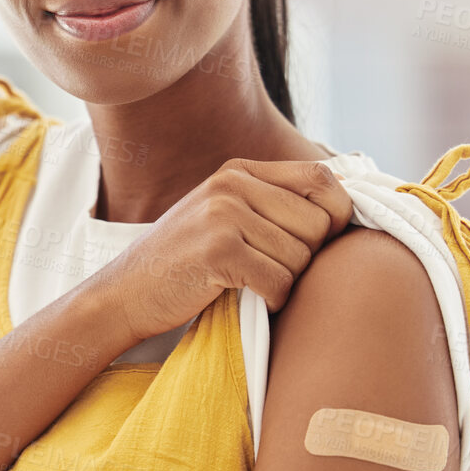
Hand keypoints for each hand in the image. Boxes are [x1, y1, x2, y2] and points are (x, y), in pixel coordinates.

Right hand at [86, 158, 354, 352]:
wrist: (124, 293)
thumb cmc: (185, 263)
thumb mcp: (225, 216)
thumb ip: (273, 203)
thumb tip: (346, 201)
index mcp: (240, 171)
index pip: (321, 179)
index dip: (337, 215)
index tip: (321, 244)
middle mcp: (232, 184)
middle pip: (317, 223)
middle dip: (308, 259)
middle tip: (275, 271)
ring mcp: (222, 214)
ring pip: (300, 257)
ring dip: (285, 283)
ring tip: (253, 285)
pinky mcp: (216, 249)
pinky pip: (278, 281)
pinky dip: (272, 299)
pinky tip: (248, 298)